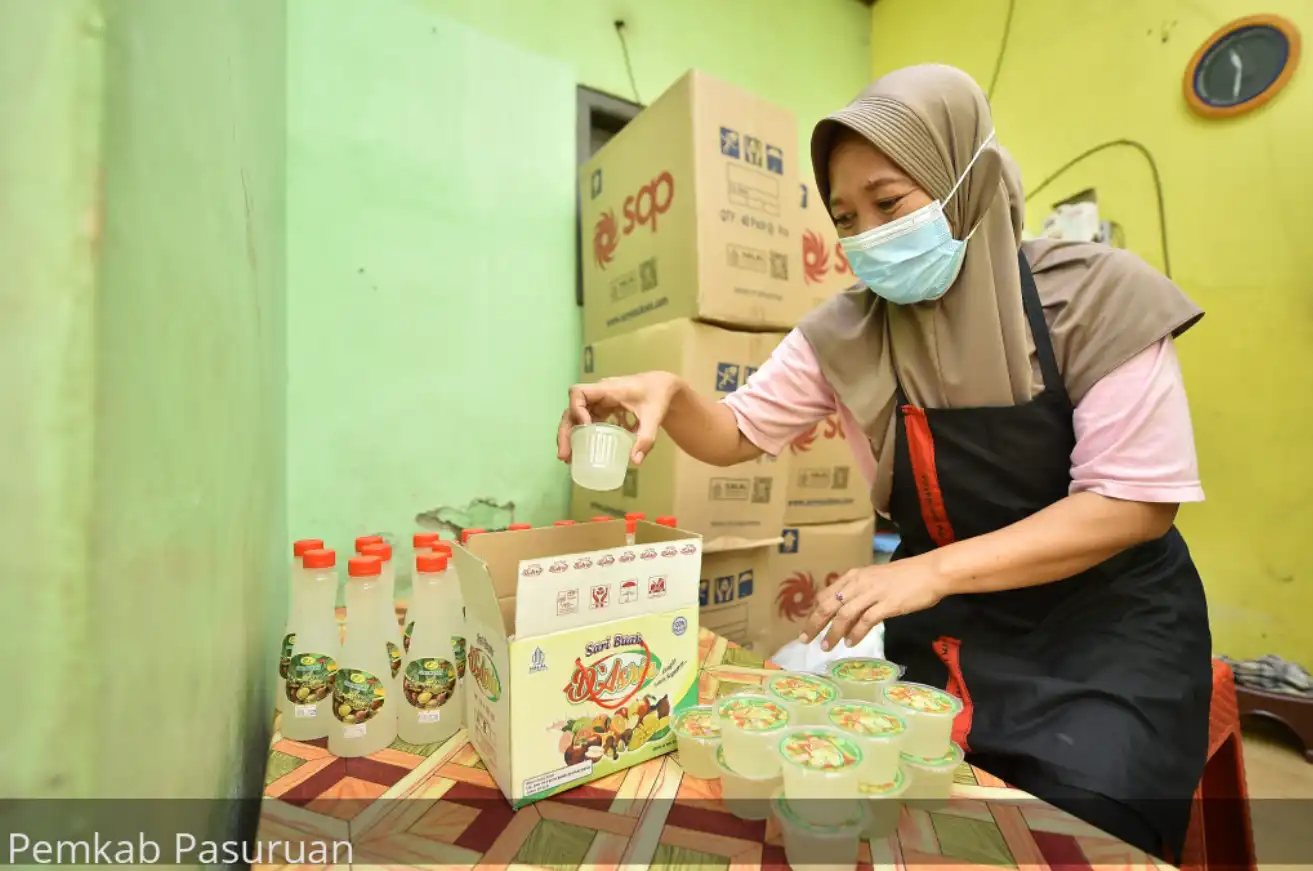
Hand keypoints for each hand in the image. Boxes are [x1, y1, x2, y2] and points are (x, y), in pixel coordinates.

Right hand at [556, 372, 679, 465]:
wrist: (663, 387)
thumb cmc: (658, 396)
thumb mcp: (654, 417)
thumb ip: (646, 438)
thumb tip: (634, 462)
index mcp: (607, 390)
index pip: (578, 392)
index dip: (576, 409)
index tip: (585, 427)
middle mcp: (599, 395)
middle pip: (571, 410)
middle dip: (566, 432)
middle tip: (565, 456)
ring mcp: (599, 403)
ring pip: (576, 417)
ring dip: (570, 436)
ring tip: (568, 459)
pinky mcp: (603, 410)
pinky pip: (587, 422)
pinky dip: (582, 436)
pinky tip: (582, 453)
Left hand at [799, 555, 949, 650]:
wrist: (931, 572)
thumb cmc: (905, 576)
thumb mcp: (875, 579)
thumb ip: (859, 592)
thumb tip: (845, 613)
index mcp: (854, 575)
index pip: (825, 594)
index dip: (814, 611)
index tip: (807, 625)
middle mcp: (859, 582)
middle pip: (829, 605)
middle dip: (814, 623)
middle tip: (805, 640)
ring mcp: (873, 593)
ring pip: (844, 615)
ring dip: (832, 633)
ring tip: (826, 646)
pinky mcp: (887, 605)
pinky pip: (865, 621)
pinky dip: (855, 634)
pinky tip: (850, 643)